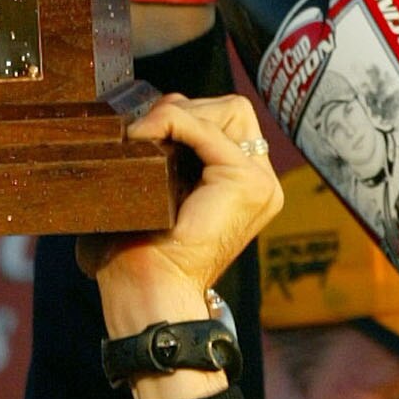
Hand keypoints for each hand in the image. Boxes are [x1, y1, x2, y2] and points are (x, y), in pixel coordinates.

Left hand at [82, 94, 280, 396]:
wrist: (147, 288)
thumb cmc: (138, 250)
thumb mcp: (151, 191)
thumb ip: (161, 151)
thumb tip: (143, 117)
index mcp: (240, 184)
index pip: (224, 120)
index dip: (185, 114)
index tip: (144, 132)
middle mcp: (258, 181)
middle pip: (229, 109)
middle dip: (183, 109)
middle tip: (142, 132)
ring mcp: (259, 181)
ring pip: (226, 109)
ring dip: (175, 114)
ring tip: (140, 137)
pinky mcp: (247, 181)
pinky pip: (206, 126)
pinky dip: (170, 122)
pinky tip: (143, 137)